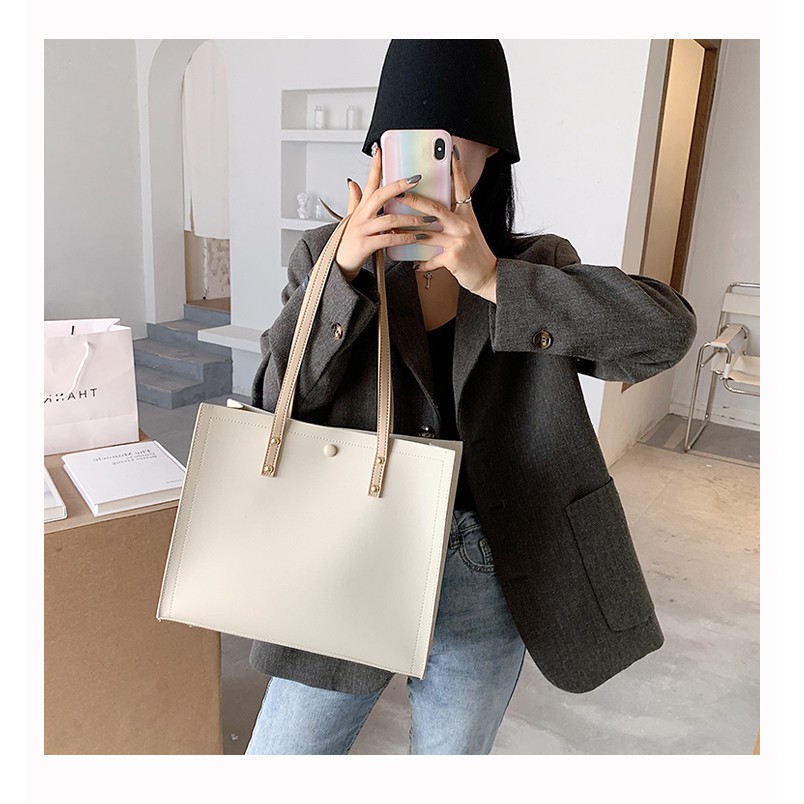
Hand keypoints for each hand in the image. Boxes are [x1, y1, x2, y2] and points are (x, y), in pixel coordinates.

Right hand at [334, 145, 436, 276]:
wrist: (339, 264)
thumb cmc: (348, 241)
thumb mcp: (350, 218)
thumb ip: (354, 200)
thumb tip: (352, 182)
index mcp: (361, 208)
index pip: (368, 182)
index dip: (375, 166)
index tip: (380, 150)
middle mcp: (361, 216)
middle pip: (380, 195)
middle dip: (398, 186)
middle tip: (415, 179)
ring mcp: (363, 230)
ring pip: (389, 220)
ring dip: (410, 219)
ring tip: (428, 220)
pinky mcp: (366, 245)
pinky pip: (389, 239)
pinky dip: (404, 238)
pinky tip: (417, 238)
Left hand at [399, 146, 497, 298]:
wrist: (489, 275)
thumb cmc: (476, 253)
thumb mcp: (469, 230)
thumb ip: (454, 220)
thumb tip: (432, 213)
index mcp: (468, 215)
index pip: (462, 187)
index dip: (456, 169)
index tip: (450, 152)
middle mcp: (464, 225)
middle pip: (435, 208)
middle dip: (415, 200)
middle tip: (399, 192)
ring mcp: (458, 241)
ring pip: (427, 234)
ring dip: (408, 234)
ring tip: (393, 231)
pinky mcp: (453, 258)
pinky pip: (430, 259)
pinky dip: (421, 263)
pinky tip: (413, 264)